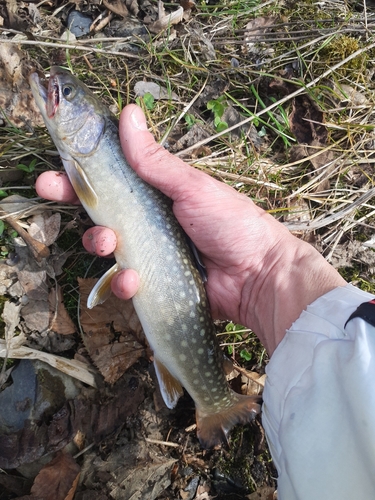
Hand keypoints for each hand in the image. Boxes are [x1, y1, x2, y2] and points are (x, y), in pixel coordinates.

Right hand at [36, 105, 345, 353]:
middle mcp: (151, 222)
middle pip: (102, 213)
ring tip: (112, 244)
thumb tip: (129, 113)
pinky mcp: (155, 284)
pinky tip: (134, 280)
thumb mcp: (192, 187)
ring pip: (109, 248)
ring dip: (101, 243)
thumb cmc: (232, 223)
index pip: (113, 181)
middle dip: (78, 206)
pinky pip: (127, 282)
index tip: (55, 174)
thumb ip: (156, 161)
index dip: (82, 177)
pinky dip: (125, 282)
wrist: (259, 275)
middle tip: (55, 194)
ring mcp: (151, 254)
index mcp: (158, 195)